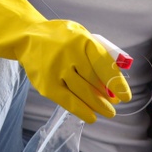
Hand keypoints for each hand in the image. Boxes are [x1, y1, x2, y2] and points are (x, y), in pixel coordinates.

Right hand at [0, 0, 131, 123]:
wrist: (26, 37)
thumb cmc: (60, 37)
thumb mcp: (80, 34)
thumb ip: (96, 52)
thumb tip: (115, 78)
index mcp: (82, 40)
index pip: (104, 64)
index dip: (117, 82)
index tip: (126, 95)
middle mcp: (69, 54)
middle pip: (94, 82)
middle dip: (108, 96)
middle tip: (116, 104)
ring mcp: (56, 70)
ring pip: (83, 93)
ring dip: (98, 105)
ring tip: (108, 112)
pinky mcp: (46, 84)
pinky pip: (67, 101)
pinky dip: (81, 110)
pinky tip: (91, 116)